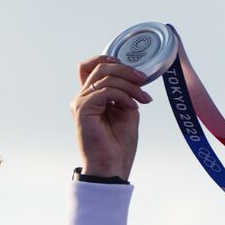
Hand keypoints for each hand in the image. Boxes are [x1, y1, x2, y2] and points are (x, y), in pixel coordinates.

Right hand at [73, 55, 152, 180]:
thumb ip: (125, 92)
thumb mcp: (127, 111)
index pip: (90, 66)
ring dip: (129, 85)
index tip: (131, 70)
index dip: (107, 58)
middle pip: (101, 67)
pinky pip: (105, 91)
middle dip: (126, 70)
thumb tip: (132, 76)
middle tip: (143, 81)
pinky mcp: (82, 109)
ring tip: (143, 99)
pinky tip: (133, 107)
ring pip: (105, 76)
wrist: (112, 166)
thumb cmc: (119, 144)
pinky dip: (123, 96)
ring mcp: (81, 103)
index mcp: (91, 97)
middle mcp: (83, 97)